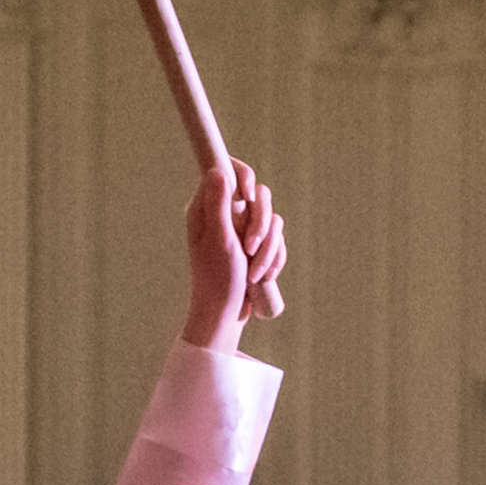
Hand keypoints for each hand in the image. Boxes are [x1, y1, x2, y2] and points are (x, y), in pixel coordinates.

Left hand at [183, 161, 285, 349]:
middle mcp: (225, 214)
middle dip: (261, 225)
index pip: (227, 170)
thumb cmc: (217, 280)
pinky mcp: (257, 244)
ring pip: (272, 219)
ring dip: (270, 249)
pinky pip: (278, 239)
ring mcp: (243, 229)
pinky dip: (275, 258)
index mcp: (207, 208)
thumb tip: (217, 169)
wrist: (225, 315)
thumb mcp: (219, 240)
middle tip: (251, 248)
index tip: (248, 196)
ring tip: (256, 275)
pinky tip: (264, 277)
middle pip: (259, 195)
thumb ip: (218, 204)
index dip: (244, 176)